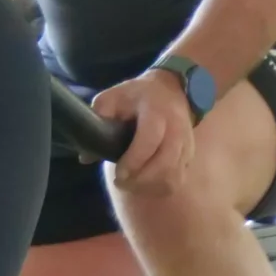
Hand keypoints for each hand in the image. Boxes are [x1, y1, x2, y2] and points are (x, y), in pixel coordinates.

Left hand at [96, 73, 196, 195]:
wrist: (172, 88)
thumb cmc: (137, 95)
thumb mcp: (113, 97)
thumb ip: (98, 120)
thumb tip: (86, 156)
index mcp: (156, 112)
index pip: (149, 140)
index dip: (134, 161)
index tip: (118, 174)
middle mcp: (176, 129)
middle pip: (166, 163)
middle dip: (142, 180)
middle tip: (120, 183)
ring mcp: (186, 143)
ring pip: (174, 175)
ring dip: (151, 186)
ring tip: (131, 185)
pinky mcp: (190, 154)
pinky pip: (179, 178)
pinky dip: (162, 186)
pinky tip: (145, 184)